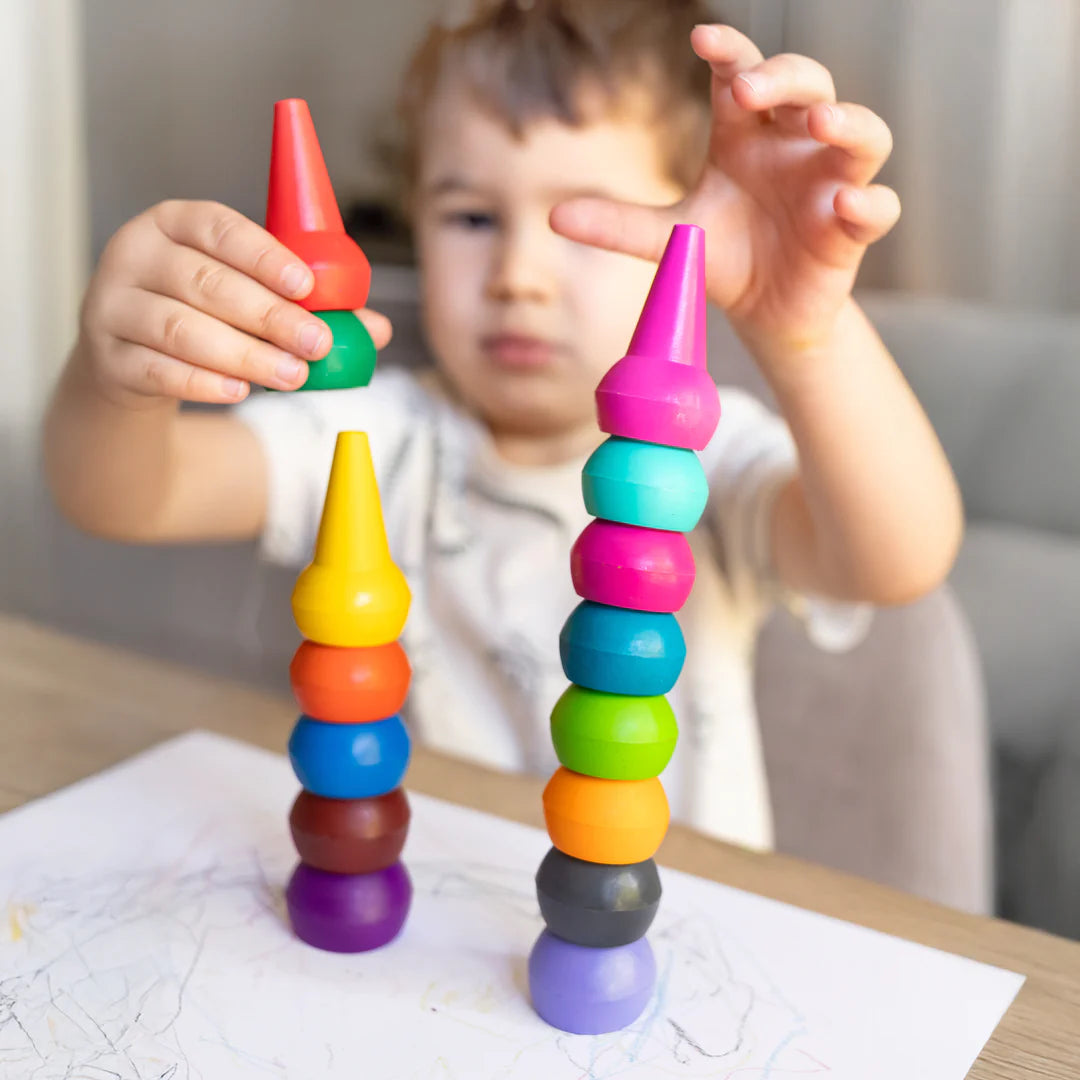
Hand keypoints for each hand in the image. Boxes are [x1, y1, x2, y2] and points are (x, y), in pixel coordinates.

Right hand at [78, 200, 391, 406]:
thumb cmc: (205, 315)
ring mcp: (111, 304)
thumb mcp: (248, 298)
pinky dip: (202, 382)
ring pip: (181, 329)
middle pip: (206, 283)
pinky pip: (157, 370)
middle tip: (317, 343)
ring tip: (292, 376)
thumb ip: (308, 305)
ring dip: (244, 354)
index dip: (264, 255)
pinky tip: (239, 392)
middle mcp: (135, 254)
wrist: (131, 361)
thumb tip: (378, 328)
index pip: (219, 227)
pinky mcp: (106, 356)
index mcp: (173, 223)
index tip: (308, 285)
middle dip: (269, 315)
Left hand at [551, 25, 898, 354]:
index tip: (703, 41)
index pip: (743, 76)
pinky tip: (844, 204)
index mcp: (746, 136)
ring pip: (863, 134)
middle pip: (808, 85)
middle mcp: (794, 146)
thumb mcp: (670, 239)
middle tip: (750, 88)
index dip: (730, 54)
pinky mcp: (851, 228)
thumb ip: (619, 224)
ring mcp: (829, 183)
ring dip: (848, 121)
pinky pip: (878, 206)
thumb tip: (554, 215)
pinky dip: (869, 202)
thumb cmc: (723, 256)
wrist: (761, 312)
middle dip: (785, 77)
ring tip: (822, 121)